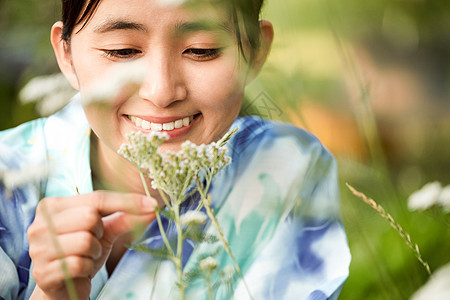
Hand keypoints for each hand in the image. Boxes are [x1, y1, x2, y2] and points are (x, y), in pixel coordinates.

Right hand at [27, 191, 156, 299]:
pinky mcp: (42, 272)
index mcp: (53, 206)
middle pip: (89, 217)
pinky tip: (79, 270)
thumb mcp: (104, 231)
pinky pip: (79, 264)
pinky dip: (86, 268)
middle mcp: (39, 224)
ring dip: (94, 252)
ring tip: (86, 256)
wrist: (62, 287)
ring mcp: (38, 249)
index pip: (96, 198)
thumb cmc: (81, 252)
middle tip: (94, 241)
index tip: (152, 204)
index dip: (126, 201)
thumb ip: (124, 217)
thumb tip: (152, 208)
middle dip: (100, 232)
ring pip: (85, 241)